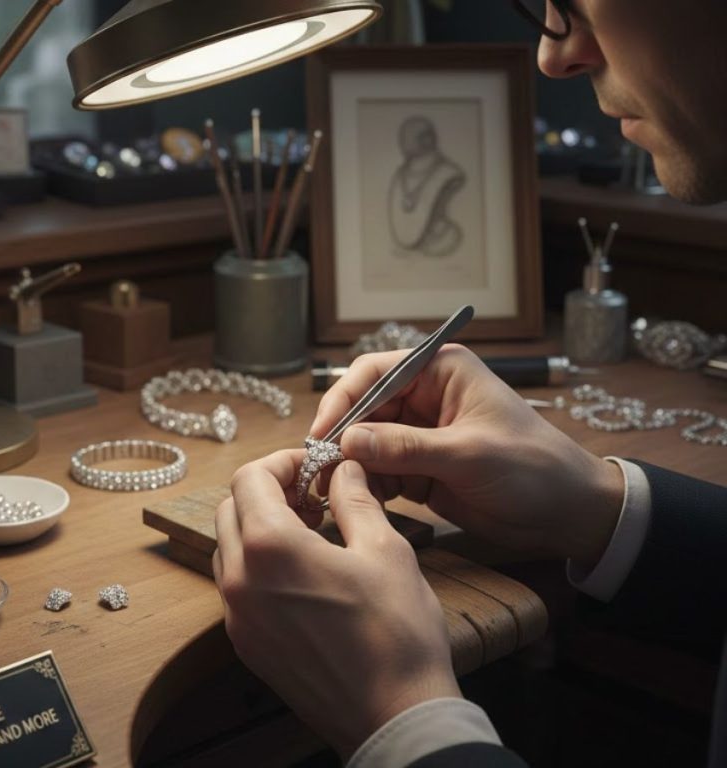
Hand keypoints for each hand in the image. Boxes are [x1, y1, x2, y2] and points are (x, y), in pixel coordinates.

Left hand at [214, 451, 460, 757]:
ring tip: (308, 530)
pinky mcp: (246, 644)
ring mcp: (237, 616)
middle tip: (312, 495)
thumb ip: (355, 499)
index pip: (250, 478)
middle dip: (267, 491)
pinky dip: (257, 564)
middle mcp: (240, 580)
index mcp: (270, 547)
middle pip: (231, 509)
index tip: (313, 466)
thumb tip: (344, 470)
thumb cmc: (397, 634)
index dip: (282, 462)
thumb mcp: (384, 550)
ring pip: (228, 547)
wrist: (394, 717)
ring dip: (258, 526)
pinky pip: (235, 586)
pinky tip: (301, 571)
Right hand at [311, 344, 623, 565]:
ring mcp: (420, 434)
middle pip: (363, 409)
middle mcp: (425, 397)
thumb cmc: (533, 468)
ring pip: (366, 443)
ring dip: (350, 465)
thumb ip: (406, 448)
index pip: (374, 373)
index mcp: (441, 371)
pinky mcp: (419, 468)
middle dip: (342, 438)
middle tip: (320, 469)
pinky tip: (358, 500)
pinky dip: (367, 485)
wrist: (569, 514)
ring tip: (333, 490)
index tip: (323, 433)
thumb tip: (347, 441)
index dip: (344, 400)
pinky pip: (379, 471)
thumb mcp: (468, 454)